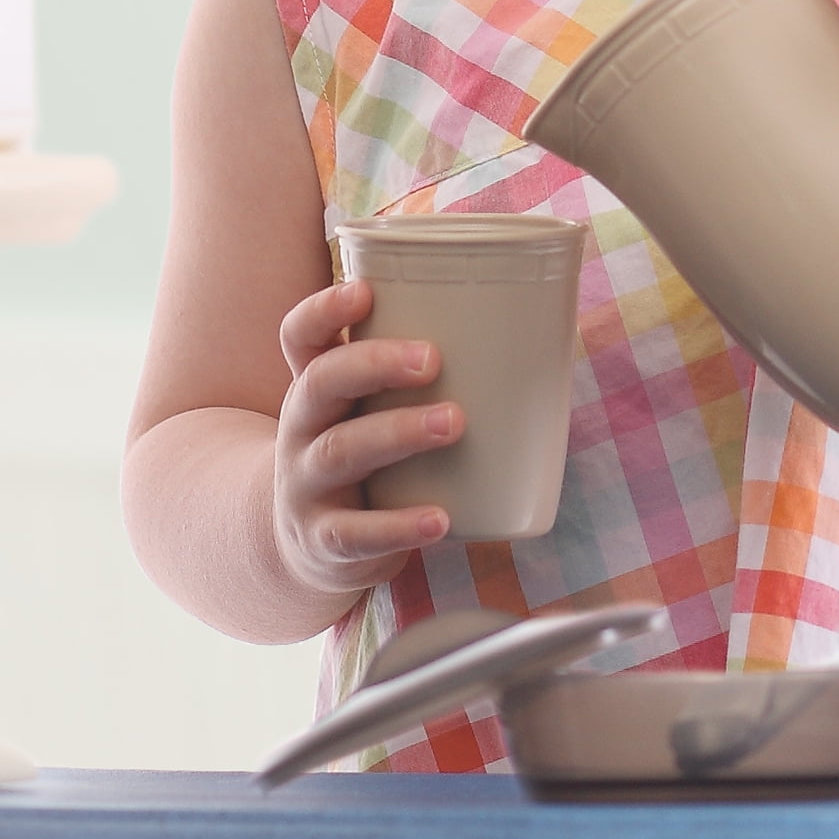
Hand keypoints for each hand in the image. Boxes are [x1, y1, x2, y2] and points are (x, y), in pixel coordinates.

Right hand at [270, 278, 459, 592]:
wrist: (313, 548)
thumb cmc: (367, 458)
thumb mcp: (368, 413)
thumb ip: (415, 380)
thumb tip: (538, 334)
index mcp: (315, 388)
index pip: (300, 337)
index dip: (324, 310)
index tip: (365, 290)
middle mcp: (301, 429)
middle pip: (320, 383)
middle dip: (374, 365)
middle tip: (433, 359)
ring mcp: (306, 486)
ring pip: (341, 450)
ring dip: (399, 431)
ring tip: (454, 422)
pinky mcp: (325, 539)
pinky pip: (357, 532)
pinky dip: (400, 525)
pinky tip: (440, 519)